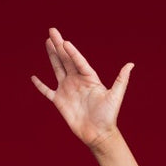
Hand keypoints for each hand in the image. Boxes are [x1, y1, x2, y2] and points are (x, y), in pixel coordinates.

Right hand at [31, 28, 133, 146]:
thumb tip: (131, 65)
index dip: (72, 52)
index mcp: (89, 78)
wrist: (99, 135)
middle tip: (52, 30)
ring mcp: (67, 90)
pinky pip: (47, 91)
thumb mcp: (115, 97)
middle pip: (66, 59)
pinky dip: (40, 85)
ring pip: (57, 69)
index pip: (79, 61)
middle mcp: (77, 81)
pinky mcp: (60, 101)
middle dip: (59, 45)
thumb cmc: (108, 117)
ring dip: (52, 56)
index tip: (66, 42)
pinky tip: (34, 78)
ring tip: (47, 42)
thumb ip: (121, 80)